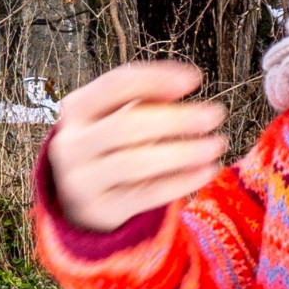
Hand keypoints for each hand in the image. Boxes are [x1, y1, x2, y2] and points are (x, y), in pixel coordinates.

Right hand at [48, 61, 226, 232]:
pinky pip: (147, 194)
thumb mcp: (114, 116)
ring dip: (183, 152)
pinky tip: (208, 171)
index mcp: (76, 108)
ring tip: (216, 144)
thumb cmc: (109, 147)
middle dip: (176, 118)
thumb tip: (187, 80)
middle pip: (128, 125)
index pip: (116, 85)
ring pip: (137, 163)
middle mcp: (72, 144)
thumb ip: (144, 98)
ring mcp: (82, 180)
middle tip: (215, 114)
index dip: (156, 79)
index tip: (195, 78)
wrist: (80, 200)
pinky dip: (182, 181)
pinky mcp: (100, 210)